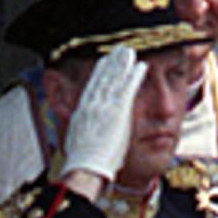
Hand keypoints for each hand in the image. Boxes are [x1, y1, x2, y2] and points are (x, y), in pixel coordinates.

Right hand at [58, 45, 144, 195]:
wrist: (87, 167)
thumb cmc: (83, 163)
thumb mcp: (77, 142)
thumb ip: (81, 132)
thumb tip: (80, 134)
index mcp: (82, 112)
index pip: (91, 86)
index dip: (98, 72)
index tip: (102, 61)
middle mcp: (92, 105)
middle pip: (103, 77)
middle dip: (110, 62)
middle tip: (117, 50)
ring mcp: (106, 106)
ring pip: (115, 78)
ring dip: (123, 63)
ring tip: (129, 52)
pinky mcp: (119, 110)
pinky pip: (129, 87)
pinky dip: (135, 75)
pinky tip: (141, 66)